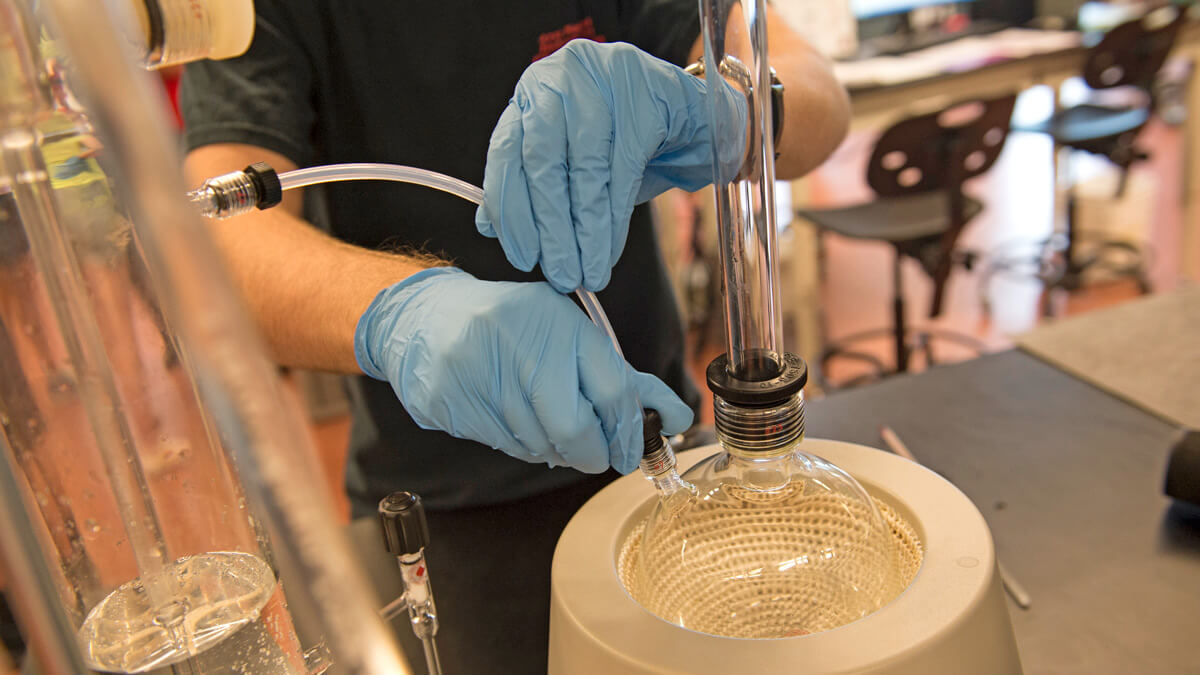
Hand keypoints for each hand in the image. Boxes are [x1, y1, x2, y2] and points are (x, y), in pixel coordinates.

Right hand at [354, 267, 693, 472]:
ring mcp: (483, 374)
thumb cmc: (512, 327)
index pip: (613, 390)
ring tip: (553, 430)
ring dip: (558, 451)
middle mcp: (521, 344)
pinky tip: (522, 425)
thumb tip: (676, 416)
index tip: (634, 449)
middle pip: (574, 427)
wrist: (428, 319)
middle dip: (593, 453)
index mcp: (559, 322)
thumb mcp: (569, 334)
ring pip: (540, 444)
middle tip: (599, 456)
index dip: (631, 431)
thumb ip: (621, 376)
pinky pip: (507, 447)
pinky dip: (525, 447)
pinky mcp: (454, 402)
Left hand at [475, 39, 746, 292]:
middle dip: (550, 226)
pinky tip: (611, 248)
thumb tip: (490, 226)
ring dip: (586, 230)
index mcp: (534, 91)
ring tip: (588, 271)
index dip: (510, 207)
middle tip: (560, 274)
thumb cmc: (622, 140)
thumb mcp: (571, 160)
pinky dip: (615, 217)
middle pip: (544, 159)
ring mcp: (603, 78)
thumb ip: (530, 184)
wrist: (688, 113)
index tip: (521, 255)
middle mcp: (561, 76)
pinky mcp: (644, 95)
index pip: (507, 150)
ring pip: (585, 168)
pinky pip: (624, 168)